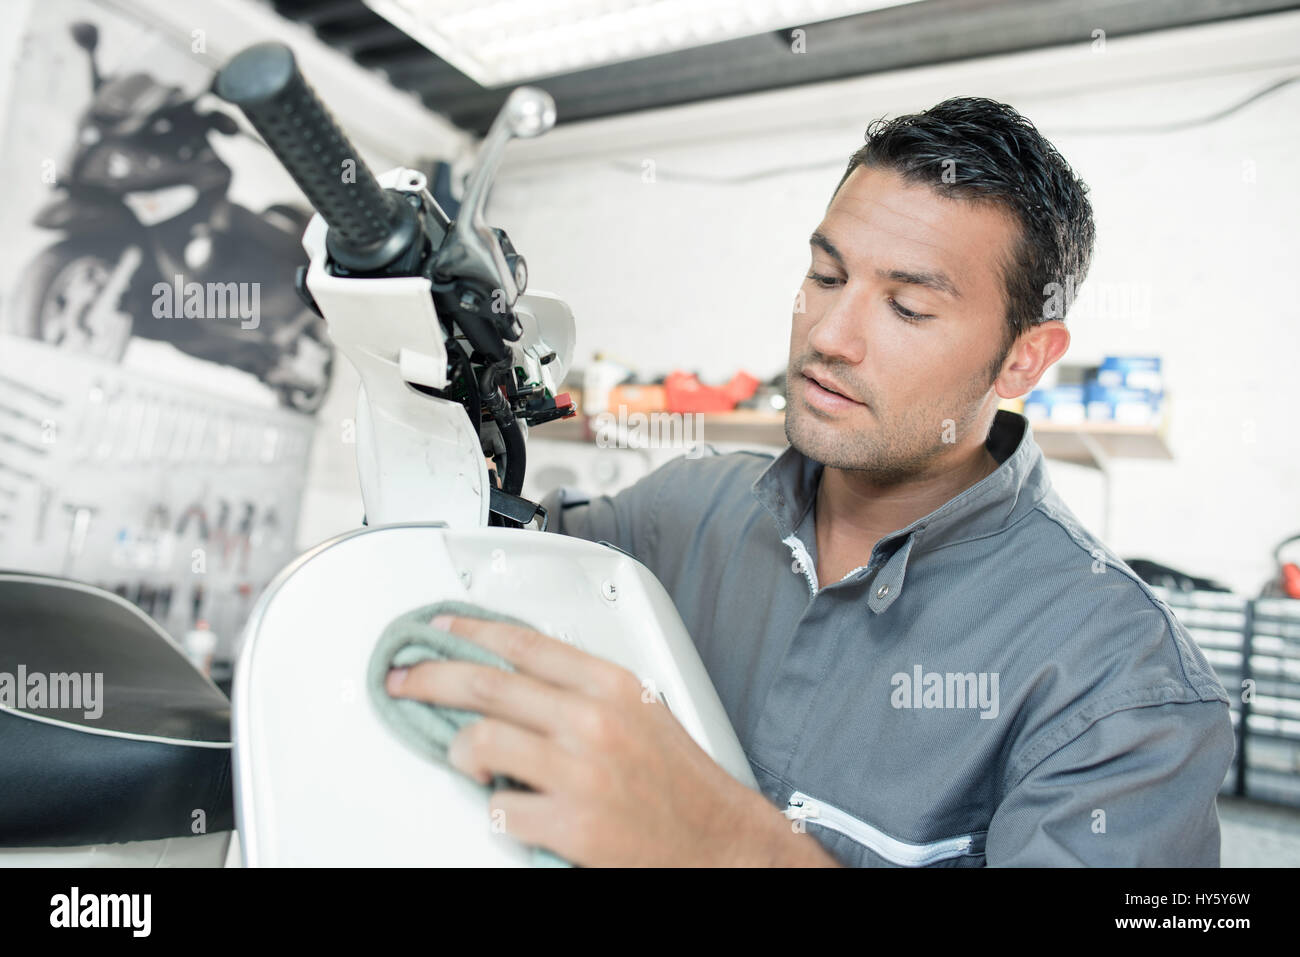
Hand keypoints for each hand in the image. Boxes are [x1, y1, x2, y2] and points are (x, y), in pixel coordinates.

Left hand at [385, 613, 837, 866]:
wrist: (718, 842)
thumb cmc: (679, 782)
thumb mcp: (639, 710)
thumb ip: (582, 688)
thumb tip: (516, 675)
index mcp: (612, 685)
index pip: (522, 643)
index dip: (469, 630)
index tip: (438, 630)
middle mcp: (594, 720)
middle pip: (487, 683)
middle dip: (430, 679)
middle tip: (404, 682)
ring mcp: (580, 771)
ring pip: (482, 740)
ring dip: (461, 751)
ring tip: (467, 759)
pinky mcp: (570, 823)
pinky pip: (499, 808)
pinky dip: (496, 809)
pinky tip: (510, 807)